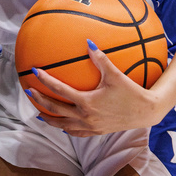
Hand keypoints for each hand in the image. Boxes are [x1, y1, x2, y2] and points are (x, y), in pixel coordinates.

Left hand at [26, 40, 165, 135]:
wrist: (146, 112)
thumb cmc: (132, 91)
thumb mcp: (116, 74)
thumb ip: (101, 59)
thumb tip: (88, 42)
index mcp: (87, 102)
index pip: (60, 90)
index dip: (46, 81)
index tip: (35, 71)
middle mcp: (86, 116)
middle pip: (56, 110)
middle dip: (40, 101)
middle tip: (29, 91)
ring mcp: (91, 126)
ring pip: (64, 125)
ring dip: (50, 119)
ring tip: (39, 113)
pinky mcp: (97, 131)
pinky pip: (77, 133)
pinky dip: (66, 128)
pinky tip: (63, 125)